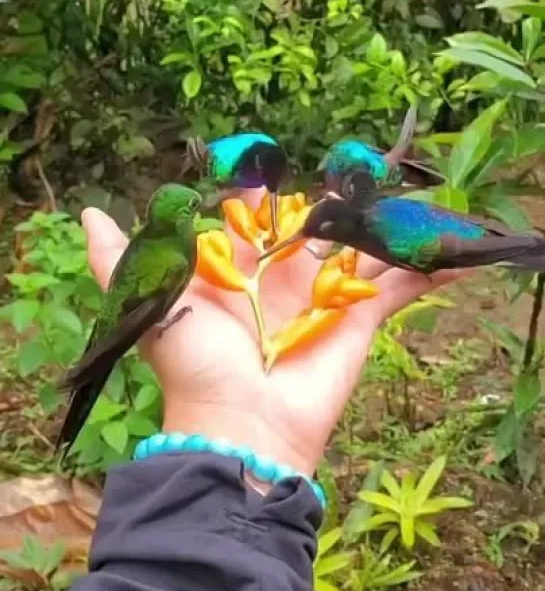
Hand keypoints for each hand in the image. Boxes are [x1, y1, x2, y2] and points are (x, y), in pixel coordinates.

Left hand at [82, 193, 462, 476]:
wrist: (242, 426)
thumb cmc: (194, 363)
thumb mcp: (152, 304)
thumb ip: (122, 260)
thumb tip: (88, 215)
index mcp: (237, 272)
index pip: (252, 220)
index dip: (259, 193)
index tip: (266, 163)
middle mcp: (282, 280)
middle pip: (312, 228)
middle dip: (329, 201)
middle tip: (352, 165)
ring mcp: (324, 298)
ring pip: (358, 250)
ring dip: (380, 226)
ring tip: (402, 196)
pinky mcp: (359, 319)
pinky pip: (397, 288)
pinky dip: (424, 272)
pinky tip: (450, 252)